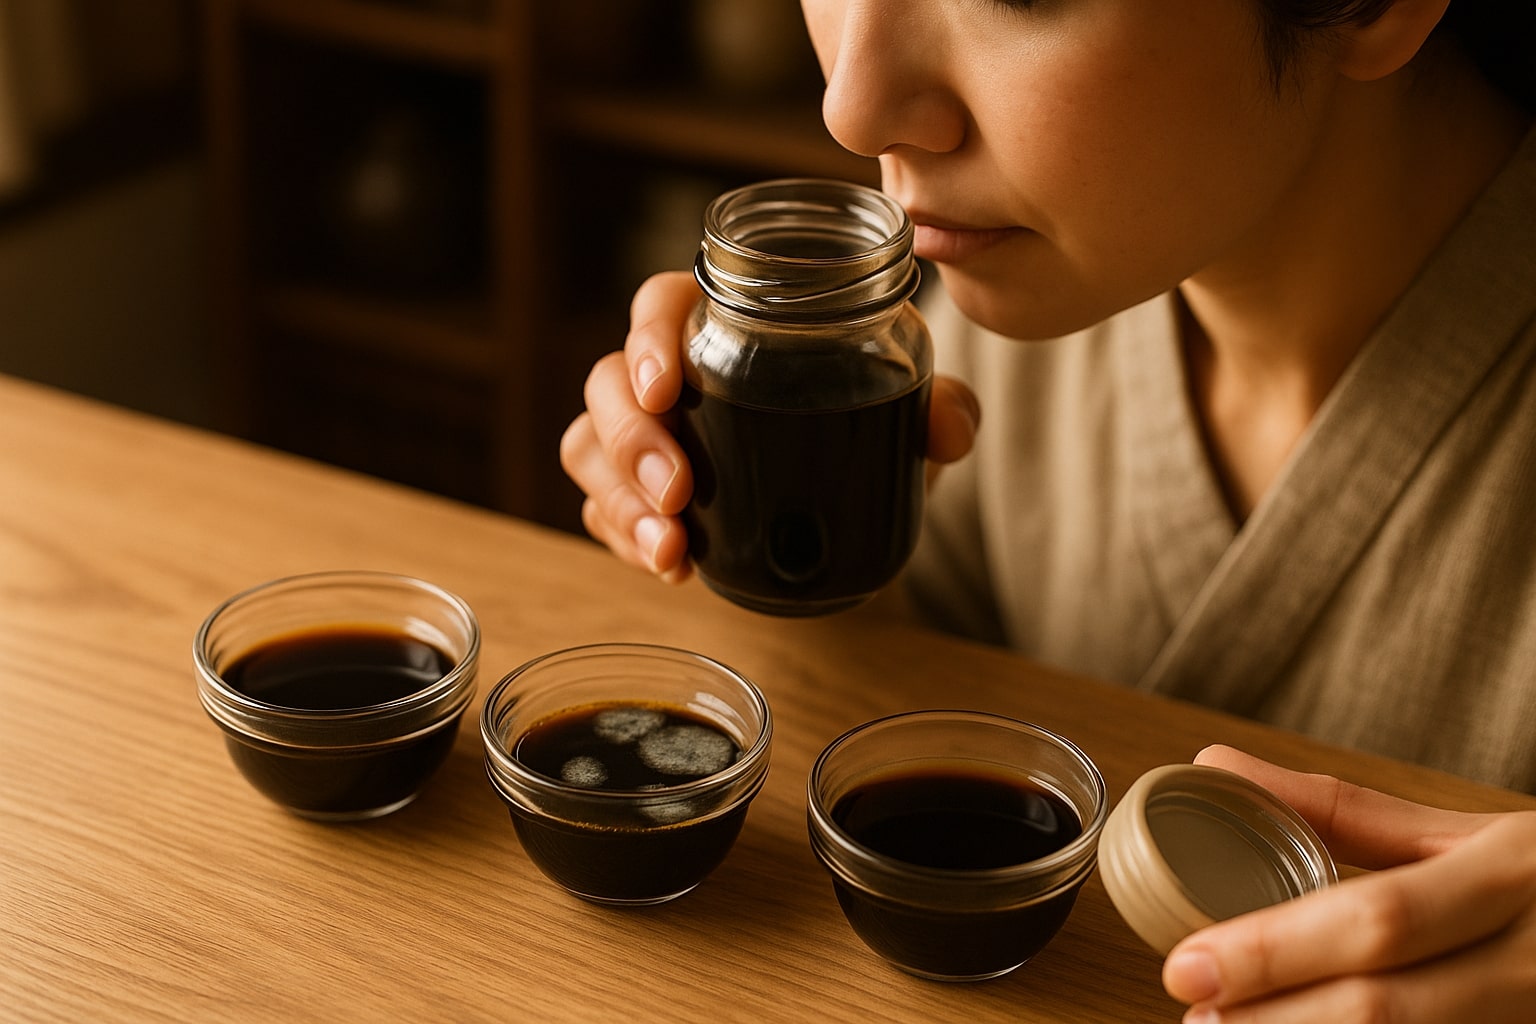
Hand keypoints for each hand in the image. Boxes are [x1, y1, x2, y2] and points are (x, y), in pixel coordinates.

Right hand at [560, 271, 981, 580]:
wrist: (859, 473)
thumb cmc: (868, 407)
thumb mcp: (908, 401)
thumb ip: (940, 407)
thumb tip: (951, 430)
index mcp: (720, 318)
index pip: (659, 304)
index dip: (648, 340)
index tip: (667, 389)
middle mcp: (668, 369)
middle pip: (607, 382)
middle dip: (631, 441)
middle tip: (679, 493)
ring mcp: (644, 431)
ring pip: (588, 446)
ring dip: (619, 500)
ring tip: (671, 550)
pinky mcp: (636, 489)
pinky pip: (600, 508)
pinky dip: (625, 538)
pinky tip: (672, 567)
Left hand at [1161, 745, 1535, 1022]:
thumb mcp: (1471, 834)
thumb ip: (1343, 812)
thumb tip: (1213, 768)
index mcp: (1514, 880)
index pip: (1380, 920)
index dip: (1275, 950)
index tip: (1185, 963)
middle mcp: (1535, 964)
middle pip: (1391, 1009)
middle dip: (1276, 1020)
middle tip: (1197, 1018)